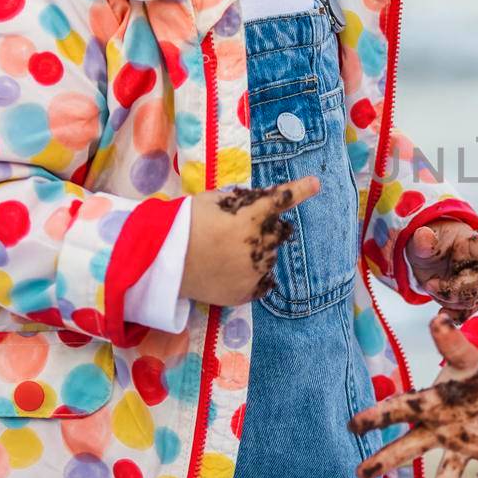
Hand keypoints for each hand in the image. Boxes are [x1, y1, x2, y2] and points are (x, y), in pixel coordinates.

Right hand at [179, 178, 320, 307]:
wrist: (162, 262)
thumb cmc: (183, 225)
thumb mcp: (210, 200)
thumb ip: (239, 201)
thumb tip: (256, 202)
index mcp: (251, 218)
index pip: (282, 200)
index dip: (300, 190)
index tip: (315, 184)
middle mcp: (259, 245)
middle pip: (279, 232)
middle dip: (267, 229)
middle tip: (238, 230)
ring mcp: (255, 272)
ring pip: (270, 258)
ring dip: (258, 252)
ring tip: (226, 253)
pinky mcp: (247, 292)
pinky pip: (263, 281)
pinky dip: (254, 275)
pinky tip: (233, 269)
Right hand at [349, 311, 477, 477]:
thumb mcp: (469, 356)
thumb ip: (454, 341)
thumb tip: (439, 319)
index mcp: (433, 404)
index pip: (399, 409)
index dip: (376, 416)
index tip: (352, 426)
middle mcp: (442, 429)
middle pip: (410, 447)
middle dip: (386, 460)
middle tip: (360, 474)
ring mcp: (465, 445)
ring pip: (448, 474)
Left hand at [405, 219, 477, 316]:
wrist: (425, 259)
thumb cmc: (429, 244)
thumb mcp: (421, 240)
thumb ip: (423, 240)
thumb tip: (424, 236)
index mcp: (471, 244)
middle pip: (476, 282)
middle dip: (452, 288)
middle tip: (430, 284)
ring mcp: (473, 283)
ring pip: (470, 300)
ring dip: (449, 299)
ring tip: (431, 287)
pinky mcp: (466, 298)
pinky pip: (468, 312)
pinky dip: (455, 316)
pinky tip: (443, 314)